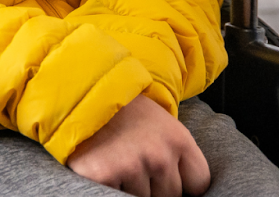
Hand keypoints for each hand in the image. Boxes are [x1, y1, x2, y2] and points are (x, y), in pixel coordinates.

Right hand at [67, 95, 209, 195]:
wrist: (80, 92)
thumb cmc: (123, 111)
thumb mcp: (160, 122)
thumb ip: (175, 152)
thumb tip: (185, 188)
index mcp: (178, 139)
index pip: (198, 183)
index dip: (183, 181)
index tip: (168, 173)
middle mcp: (159, 155)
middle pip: (170, 195)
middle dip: (154, 184)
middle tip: (134, 159)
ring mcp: (131, 167)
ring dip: (130, 186)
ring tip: (117, 160)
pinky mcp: (104, 177)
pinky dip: (109, 186)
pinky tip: (104, 166)